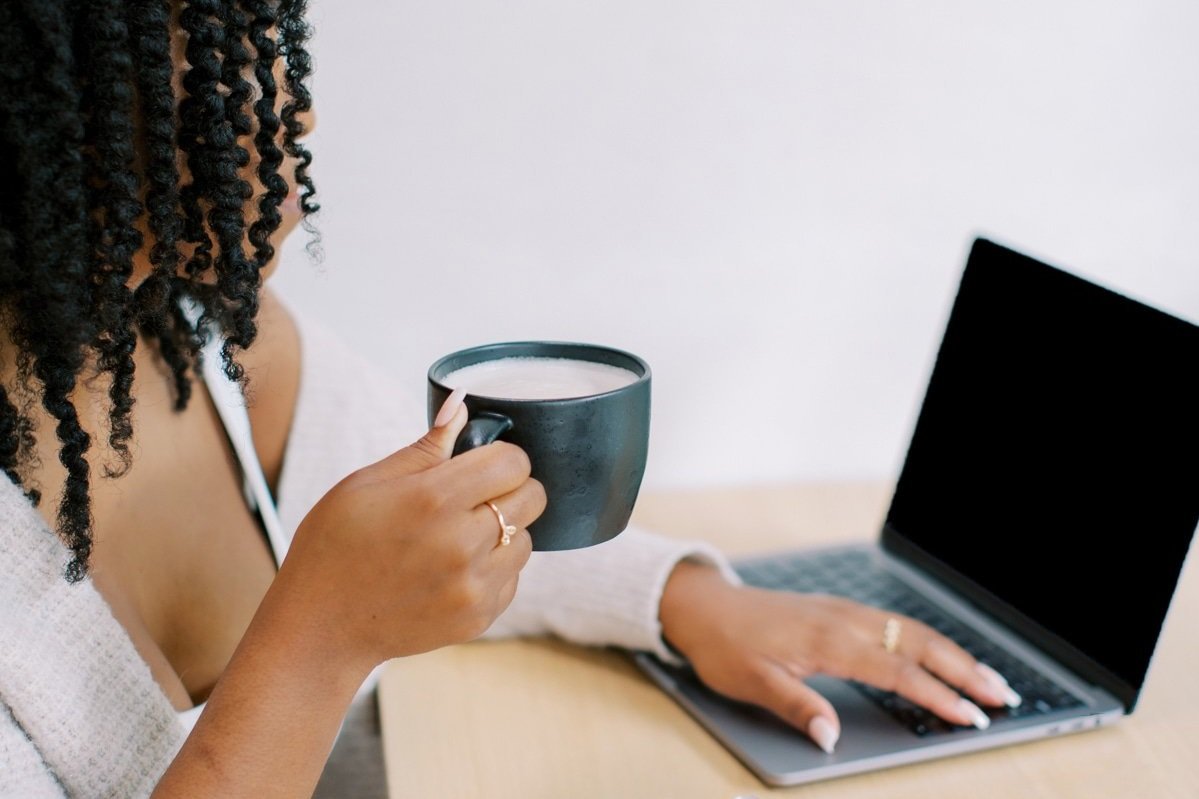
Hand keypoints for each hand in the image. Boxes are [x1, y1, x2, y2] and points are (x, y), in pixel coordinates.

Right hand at [275, 389, 544, 670]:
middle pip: (532, 498)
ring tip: (460, 535)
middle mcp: (461, 543)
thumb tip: (461, 403)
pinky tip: (454, 569)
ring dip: (505, 532)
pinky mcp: (477, 618)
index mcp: (433, 499)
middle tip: (476, 497)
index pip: (513, 461)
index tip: (484, 463)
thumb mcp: (367, 483)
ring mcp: (472, 586)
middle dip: (511, 489)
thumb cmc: (335, 545)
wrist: (319, 626)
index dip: (503, 456)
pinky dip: (493, 570)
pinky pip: (512, 579)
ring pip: (527, 540)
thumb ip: (426, 447)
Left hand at [658, 562, 1020, 752]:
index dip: (935, 695)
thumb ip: (795, 706)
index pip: (896, 671)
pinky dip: (929, 640)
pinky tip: (942, 654)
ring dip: (954, 653)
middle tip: (1003, 696)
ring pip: (912, 629)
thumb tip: (830, 736)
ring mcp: (845, 611)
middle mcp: (845, 620)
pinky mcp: (840, 611)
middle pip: (918, 643)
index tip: (969, 716)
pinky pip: (896, 622)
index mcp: (828, 640)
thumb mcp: (751, 682)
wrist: (706, 607)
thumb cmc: (726, 645)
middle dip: (964, 670)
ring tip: (988, 679)